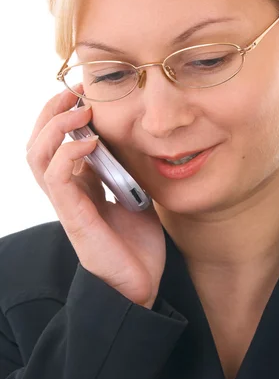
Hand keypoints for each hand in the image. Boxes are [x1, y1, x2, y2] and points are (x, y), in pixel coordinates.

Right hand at [26, 87, 165, 308]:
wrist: (142, 286)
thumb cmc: (138, 244)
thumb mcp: (134, 195)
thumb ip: (124, 170)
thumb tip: (127, 139)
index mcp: (80, 187)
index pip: (56, 144)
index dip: (63, 116)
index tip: (84, 93)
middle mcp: (67, 193)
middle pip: (38, 145)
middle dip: (51, 114)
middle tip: (73, 93)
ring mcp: (67, 206)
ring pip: (37, 158)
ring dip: (55, 127)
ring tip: (79, 110)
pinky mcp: (74, 219)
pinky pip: (56, 179)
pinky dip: (67, 153)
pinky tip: (89, 142)